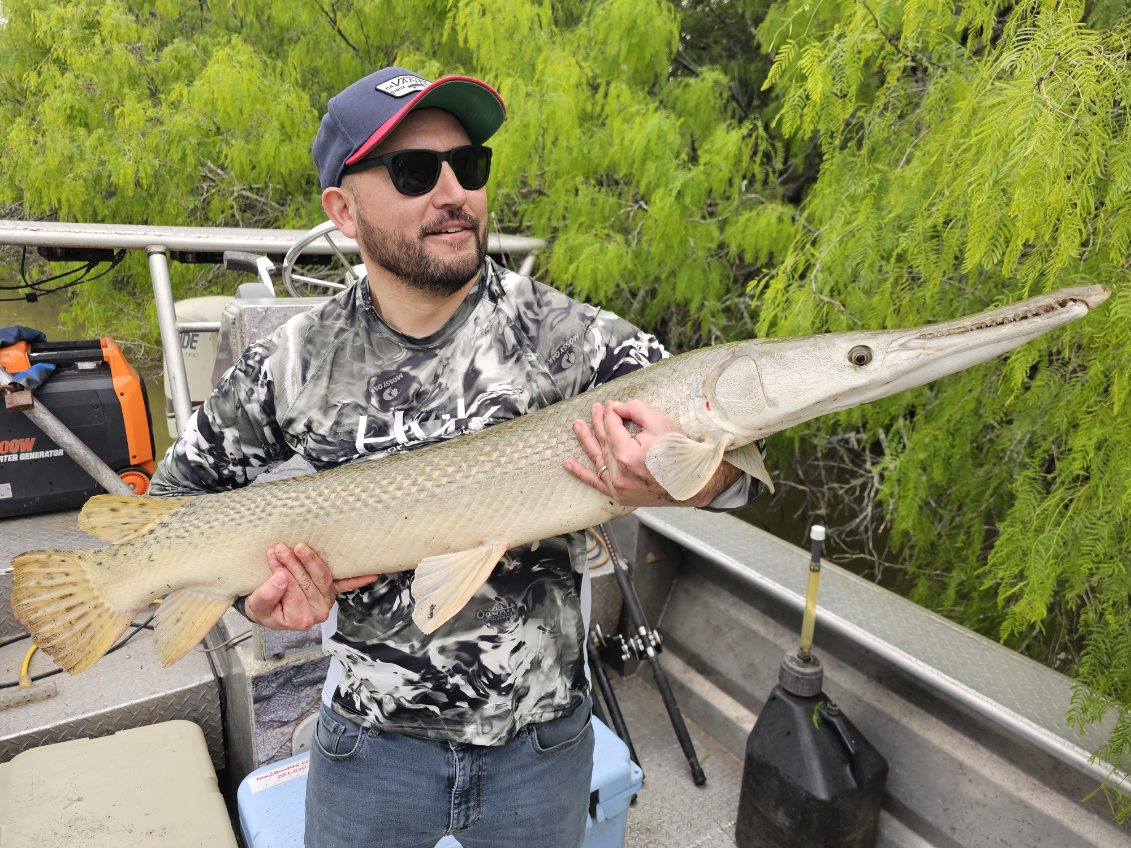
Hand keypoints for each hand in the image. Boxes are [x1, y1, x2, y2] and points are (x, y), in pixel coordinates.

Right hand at [242, 542, 379, 629]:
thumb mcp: (257, 606)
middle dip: (293, 562)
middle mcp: (319, 612)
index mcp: (301, 619)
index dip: (283, 571)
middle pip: (309, 581)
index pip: (294, 589)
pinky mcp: (331, 591)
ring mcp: (327, 600)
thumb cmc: (264, 608)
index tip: (272, 556)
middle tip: (281, 548)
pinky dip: (357, 580)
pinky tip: (372, 575)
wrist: (267, 608)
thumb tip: (281, 579)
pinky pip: (345, 584)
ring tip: (297, 547)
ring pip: (322, 576)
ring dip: (310, 559)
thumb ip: (267, 595)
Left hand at [563, 400, 739, 507]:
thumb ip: (635, 409)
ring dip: (586, 440)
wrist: (693, 483)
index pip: (612, 428)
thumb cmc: (680, 454)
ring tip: (577, 426)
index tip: (612, 405)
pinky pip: (595, 482)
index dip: (610, 413)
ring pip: (597, 458)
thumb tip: (616, 408)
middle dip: (598, 422)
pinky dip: (581, 472)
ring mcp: (617, 487)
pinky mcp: (618, 496)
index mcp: (629, 455)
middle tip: (595, 409)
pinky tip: (567, 464)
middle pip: (604, 441)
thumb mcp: (661, 423)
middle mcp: (619, 474)